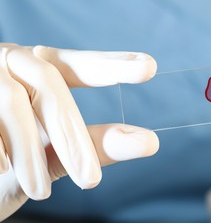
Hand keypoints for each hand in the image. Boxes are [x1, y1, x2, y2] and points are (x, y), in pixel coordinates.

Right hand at [0, 44, 158, 219]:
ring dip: (29, 153)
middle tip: (91, 181)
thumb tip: (149, 141)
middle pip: (50, 86)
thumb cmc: (10, 159)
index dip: (112, 64)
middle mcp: (12, 63)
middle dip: (71, 135)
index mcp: (39, 71)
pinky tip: (0, 171)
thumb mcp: (54, 153)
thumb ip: (94, 145)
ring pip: (13, 104)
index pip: (78, 65)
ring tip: (40, 192)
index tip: (149, 67)